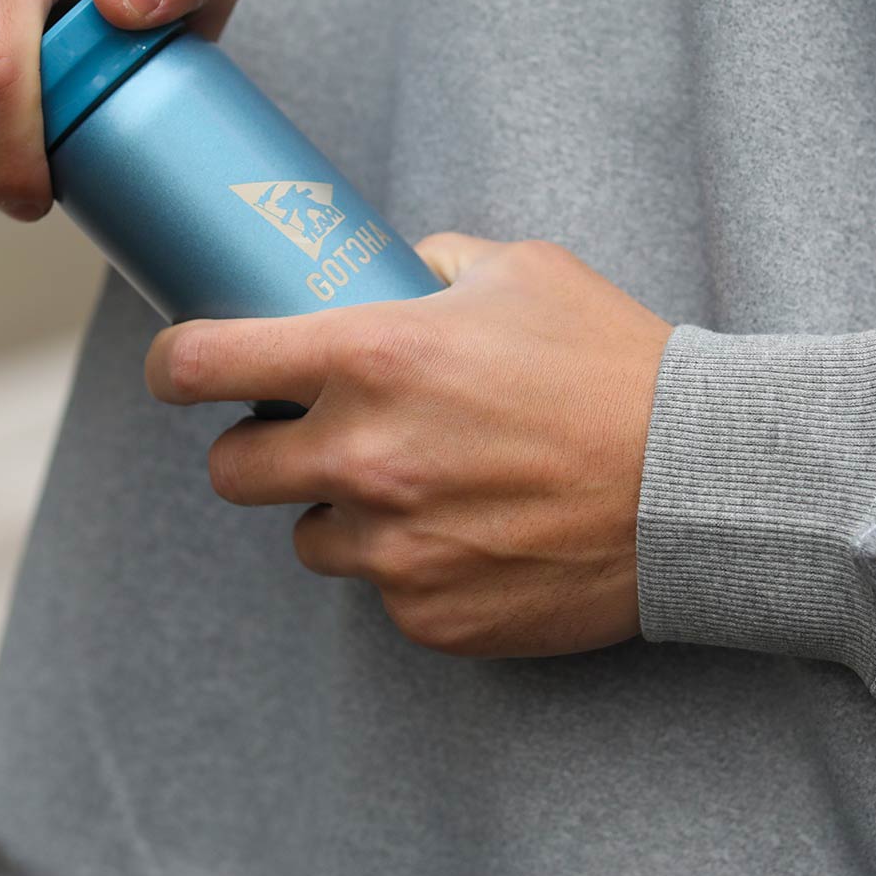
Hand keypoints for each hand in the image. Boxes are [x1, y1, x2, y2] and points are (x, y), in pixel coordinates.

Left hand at [147, 236, 671, 658]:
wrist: (701, 482)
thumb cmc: (611, 364)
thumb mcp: (520, 271)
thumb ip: (432, 262)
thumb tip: (393, 267)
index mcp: (369, 357)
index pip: (204, 363)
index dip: (174, 364)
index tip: (177, 368)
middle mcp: (363, 456)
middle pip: (230, 470)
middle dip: (256, 448)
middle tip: (306, 434)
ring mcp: (393, 545)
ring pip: (306, 537)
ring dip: (338, 511)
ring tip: (416, 487)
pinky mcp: (429, 613)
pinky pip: (380, 589)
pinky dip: (406, 563)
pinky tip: (470, 533)